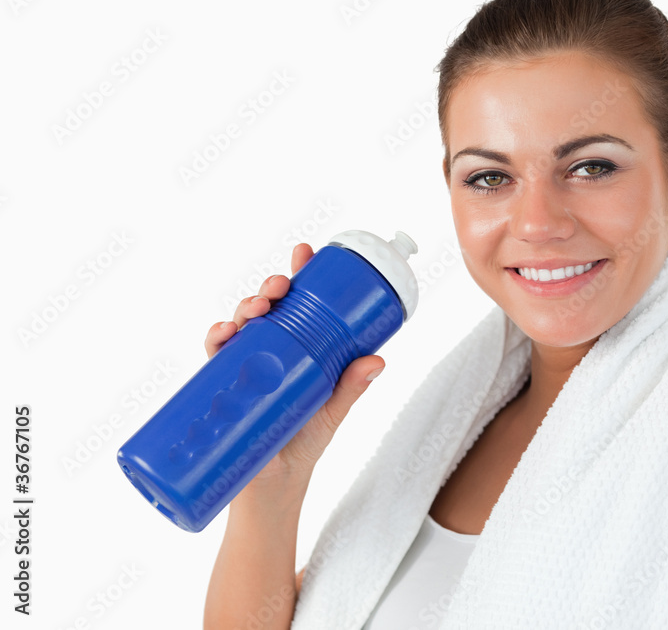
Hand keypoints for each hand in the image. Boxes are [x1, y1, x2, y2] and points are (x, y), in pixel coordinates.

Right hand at [203, 243, 384, 483]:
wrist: (273, 490)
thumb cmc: (304, 445)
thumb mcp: (332, 412)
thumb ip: (351, 387)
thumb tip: (378, 360)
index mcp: (296, 350)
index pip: (297, 306)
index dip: (298, 276)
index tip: (304, 253)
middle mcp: (268, 353)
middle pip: (267, 309)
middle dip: (270, 289)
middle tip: (280, 286)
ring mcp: (244, 368)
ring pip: (241, 325)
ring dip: (245, 308)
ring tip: (258, 307)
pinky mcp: (223, 389)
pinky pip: (215, 359)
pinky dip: (216, 340)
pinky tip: (223, 333)